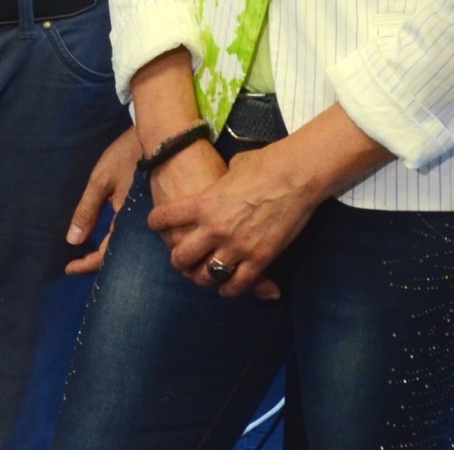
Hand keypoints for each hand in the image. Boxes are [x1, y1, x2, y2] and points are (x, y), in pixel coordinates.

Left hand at [63, 127, 141, 274]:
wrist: (161, 136)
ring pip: (130, 248)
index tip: (68, 268)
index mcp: (126, 222)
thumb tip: (73, 241)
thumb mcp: (101, 181)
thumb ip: (88, 210)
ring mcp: (150, 220)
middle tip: (77, 265)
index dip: (85, 265)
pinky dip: (122, 241)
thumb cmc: (126, 156)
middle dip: (97, 264)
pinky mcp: (154, 211)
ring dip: (110, 253)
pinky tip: (113, 237)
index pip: (105, 255)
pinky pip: (137, 236)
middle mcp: (141, 227)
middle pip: (119, 256)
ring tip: (91, 255)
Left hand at [144, 141, 321, 300]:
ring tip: (203, 276)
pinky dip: (229, 289)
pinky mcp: (260, 259)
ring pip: (207, 275)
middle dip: (179, 260)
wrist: (296, 175)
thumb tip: (225, 179)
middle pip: (181, 256)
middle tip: (182, 260)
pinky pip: (237, 284)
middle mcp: (214, 228)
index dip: (157, 223)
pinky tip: (227, 288)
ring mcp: (237, 247)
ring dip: (202, 277)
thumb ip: (221, 182)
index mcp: (203, 203)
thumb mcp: (232, 168)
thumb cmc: (265, 163)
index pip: (165, 218)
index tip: (157, 225)